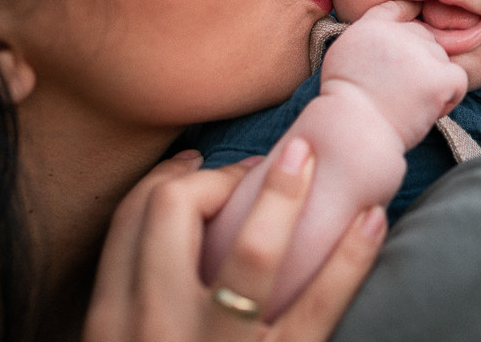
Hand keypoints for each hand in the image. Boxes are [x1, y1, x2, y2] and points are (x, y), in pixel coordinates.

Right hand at [83, 142, 385, 341]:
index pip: (130, 220)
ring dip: (284, 193)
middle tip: (255, 170)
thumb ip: (133, 306)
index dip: (171, 179)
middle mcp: (153, 332)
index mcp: (108, 327)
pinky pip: (318, 306)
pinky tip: (372, 221)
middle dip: (216, 178)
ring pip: (252, 250)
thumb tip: (176, 238)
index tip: (199, 166)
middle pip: (172, 213)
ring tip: (309, 156)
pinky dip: (350, 257)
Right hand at [321, 0, 468, 139]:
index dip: (409, 20)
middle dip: (419, 62)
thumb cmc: (346, 105)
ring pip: (441, 59)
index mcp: (370, 27)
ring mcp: (420, 54)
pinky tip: (429, 109)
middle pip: (425, 38)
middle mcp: (397, 33)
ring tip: (408, 104)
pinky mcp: (438, 77)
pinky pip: (458, 80)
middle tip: (400, 91)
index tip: (411, 38)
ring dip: (432, 81)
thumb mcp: (343, 57)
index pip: (398, 9)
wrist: (354, 132)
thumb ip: (369, 38)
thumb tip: (396, 32)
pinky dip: (449, 97)